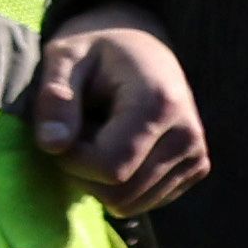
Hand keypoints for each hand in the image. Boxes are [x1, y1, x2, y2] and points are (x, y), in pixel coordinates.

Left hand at [35, 16, 208, 213]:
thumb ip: (54, 97)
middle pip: (121, 193)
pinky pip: (142, 202)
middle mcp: (188, 136)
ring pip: (130, 203)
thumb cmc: (96, 49)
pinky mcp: (195, 170)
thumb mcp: (64, 57)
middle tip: (74, 133)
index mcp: (159, 105)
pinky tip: (116, 147)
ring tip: (97, 135)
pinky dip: (118, 183)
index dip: (70, 160)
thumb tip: (51, 145)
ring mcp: (196, 156)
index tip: (59, 130)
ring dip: (98, 179)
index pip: (110, 167)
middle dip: (82, 172)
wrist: (142, 44)